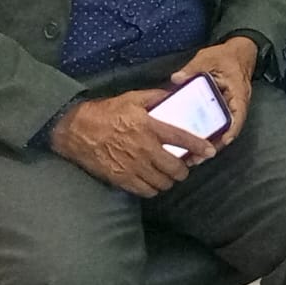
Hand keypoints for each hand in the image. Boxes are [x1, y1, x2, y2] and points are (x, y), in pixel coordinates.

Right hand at [50, 89, 216, 197]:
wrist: (75, 128)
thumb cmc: (106, 111)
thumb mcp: (133, 98)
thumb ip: (157, 97)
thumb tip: (176, 93)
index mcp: (150, 127)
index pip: (182, 138)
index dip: (199, 147)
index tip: (210, 152)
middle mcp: (144, 148)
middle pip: (175, 168)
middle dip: (184, 170)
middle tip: (183, 166)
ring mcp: (132, 166)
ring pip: (162, 182)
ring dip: (169, 181)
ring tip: (168, 176)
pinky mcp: (120, 178)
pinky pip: (145, 191)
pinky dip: (153, 189)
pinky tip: (153, 183)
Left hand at [169, 36, 257, 148]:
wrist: (238, 52)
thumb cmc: (226, 56)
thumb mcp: (208, 59)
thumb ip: (193, 68)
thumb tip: (176, 78)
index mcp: (237, 92)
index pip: (238, 115)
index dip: (230, 131)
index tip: (221, 143)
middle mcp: (236, 104)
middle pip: (228, 130)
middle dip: (213, 146)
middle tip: (196, 159)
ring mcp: (230, 107)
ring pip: (222, 131)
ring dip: (209, 145)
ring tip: (191, 159)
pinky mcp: (222, 108)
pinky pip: (217, 125)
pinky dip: (207, 136)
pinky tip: (192, 143)